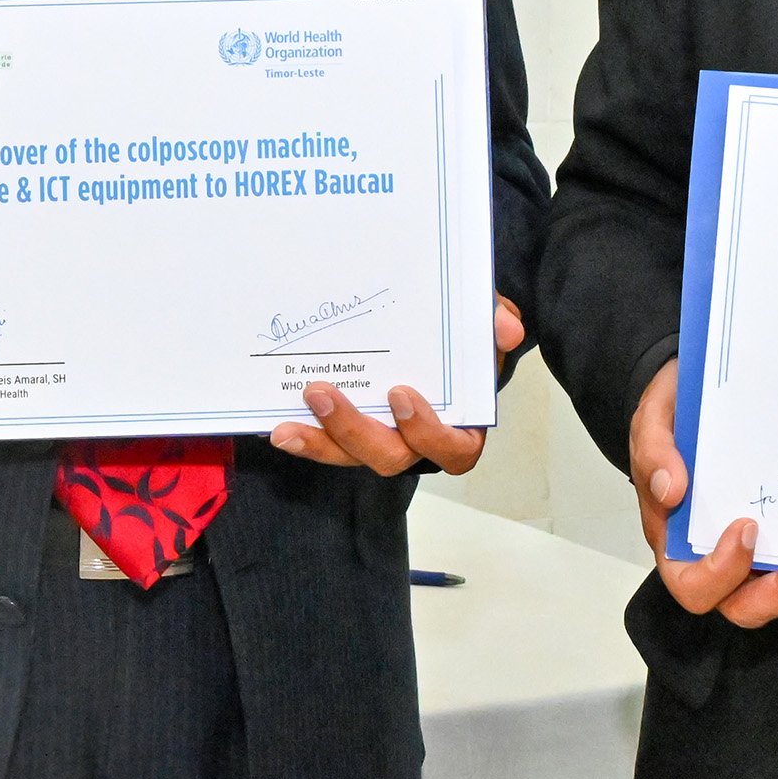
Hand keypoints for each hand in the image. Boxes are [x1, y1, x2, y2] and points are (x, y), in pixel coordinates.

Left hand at [268, 298, 524, 477]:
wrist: (436, 326)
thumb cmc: (462, 333)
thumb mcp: (481, 319)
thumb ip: (493, 320)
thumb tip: (505, 330)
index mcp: (460, 424)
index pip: (453, 449)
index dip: (427, 433)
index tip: (401, 395)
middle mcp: (416, 442)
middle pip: (389, 458)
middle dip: (353, 431)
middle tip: (321, 392)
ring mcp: (379, 438)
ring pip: (349, 456)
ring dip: (318, 441)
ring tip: (285, 426)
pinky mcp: (347, 431)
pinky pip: (324, 443)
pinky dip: (302, 435)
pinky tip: (272, 423)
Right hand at [627, 358, 777, 627]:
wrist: (703, 398)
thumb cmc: (676, 418)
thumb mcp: (654, 420)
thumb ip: (654, 452)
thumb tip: (671, 489)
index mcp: (677, 543)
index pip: (693, 584)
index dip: (720, 572)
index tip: (748, 527)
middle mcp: (718, 563)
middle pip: (744, 607)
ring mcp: (756, 560)